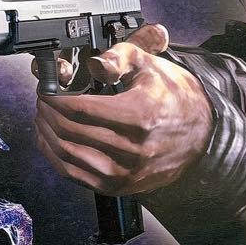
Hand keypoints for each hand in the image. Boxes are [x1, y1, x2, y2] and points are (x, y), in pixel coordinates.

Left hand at [33, 23, 212, 194]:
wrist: (202, 134)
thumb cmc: (175, 98)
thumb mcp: (150, 66)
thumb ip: (118, 58)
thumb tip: (92, 64)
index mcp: (139, 116)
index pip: (80, 109)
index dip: (54, 99)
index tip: (46, 91)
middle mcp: (132, 149)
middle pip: (70, 131)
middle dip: (47, 114)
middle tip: (42, 102)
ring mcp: (125, 172)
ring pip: (68, 155)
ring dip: (47, 135)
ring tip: (43, 119)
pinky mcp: (120, 187)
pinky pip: (75, 175)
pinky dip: (56, 158)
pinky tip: (50, 143)